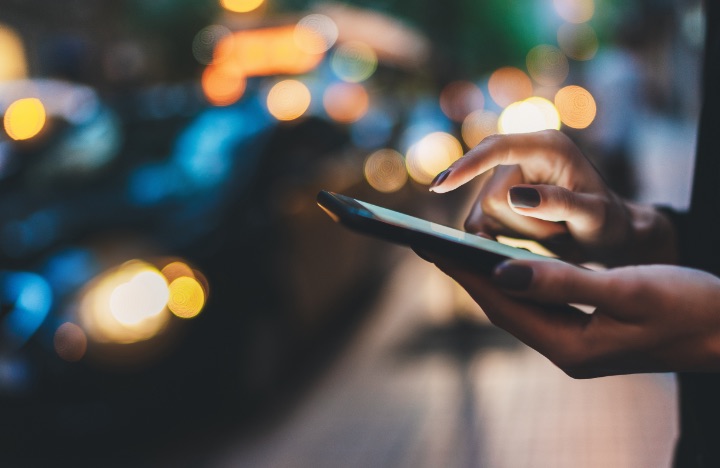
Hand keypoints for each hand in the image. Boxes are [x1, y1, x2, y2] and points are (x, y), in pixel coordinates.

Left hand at [424, 254, 719, 376]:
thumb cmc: (692, 307)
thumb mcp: (629, 289)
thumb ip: (564, 283)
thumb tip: (501, 274)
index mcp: (572, 346)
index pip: (501, 304)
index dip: (463, 273)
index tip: (428, 246)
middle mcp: (566, 350)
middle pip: (501, 307)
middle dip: (463, 275)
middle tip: (426, 244)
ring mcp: (576, 343)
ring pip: (516, 306)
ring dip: (484, 277)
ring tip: (452, 250)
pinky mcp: (587, 331)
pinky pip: (537, 304)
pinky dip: (513, 281)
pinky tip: (502, 265)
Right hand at [430, 130, 676, 265]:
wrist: (609, 233)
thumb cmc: (609, 221)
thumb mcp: (594, 216)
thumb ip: (558, 204)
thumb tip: (514, 196)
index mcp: (547, 146)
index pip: (497, 148)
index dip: (468, 165)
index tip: (441, 185)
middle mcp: (521, 155)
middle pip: (491, 197)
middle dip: (522, 224)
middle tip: (560, 230)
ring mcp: (506, 177)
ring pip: (483, 216)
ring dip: (516, 233)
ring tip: (552, 232)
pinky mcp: (496, 199)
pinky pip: (478, 224)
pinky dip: (499, 238)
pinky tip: (527, 241)